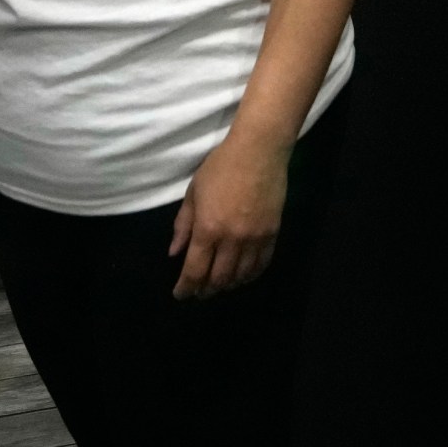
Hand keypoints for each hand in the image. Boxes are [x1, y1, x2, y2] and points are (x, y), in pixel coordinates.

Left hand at [169, 130, 290, 298]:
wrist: (259, 151)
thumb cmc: (220, 167)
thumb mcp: (194, 192)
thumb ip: (183, 225)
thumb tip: (175, 253)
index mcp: (208, 228)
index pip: (195, 270)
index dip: (186, 287)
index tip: (181, 294)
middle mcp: (231, 239)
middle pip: (218, 278)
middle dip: (206, 290)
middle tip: (199, 292)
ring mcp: (254, 238)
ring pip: (241, 275)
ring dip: (228, 285)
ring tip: (220, 285)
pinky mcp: (272, 234)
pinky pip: (261, 264)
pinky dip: (250, 275)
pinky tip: (243, 276)